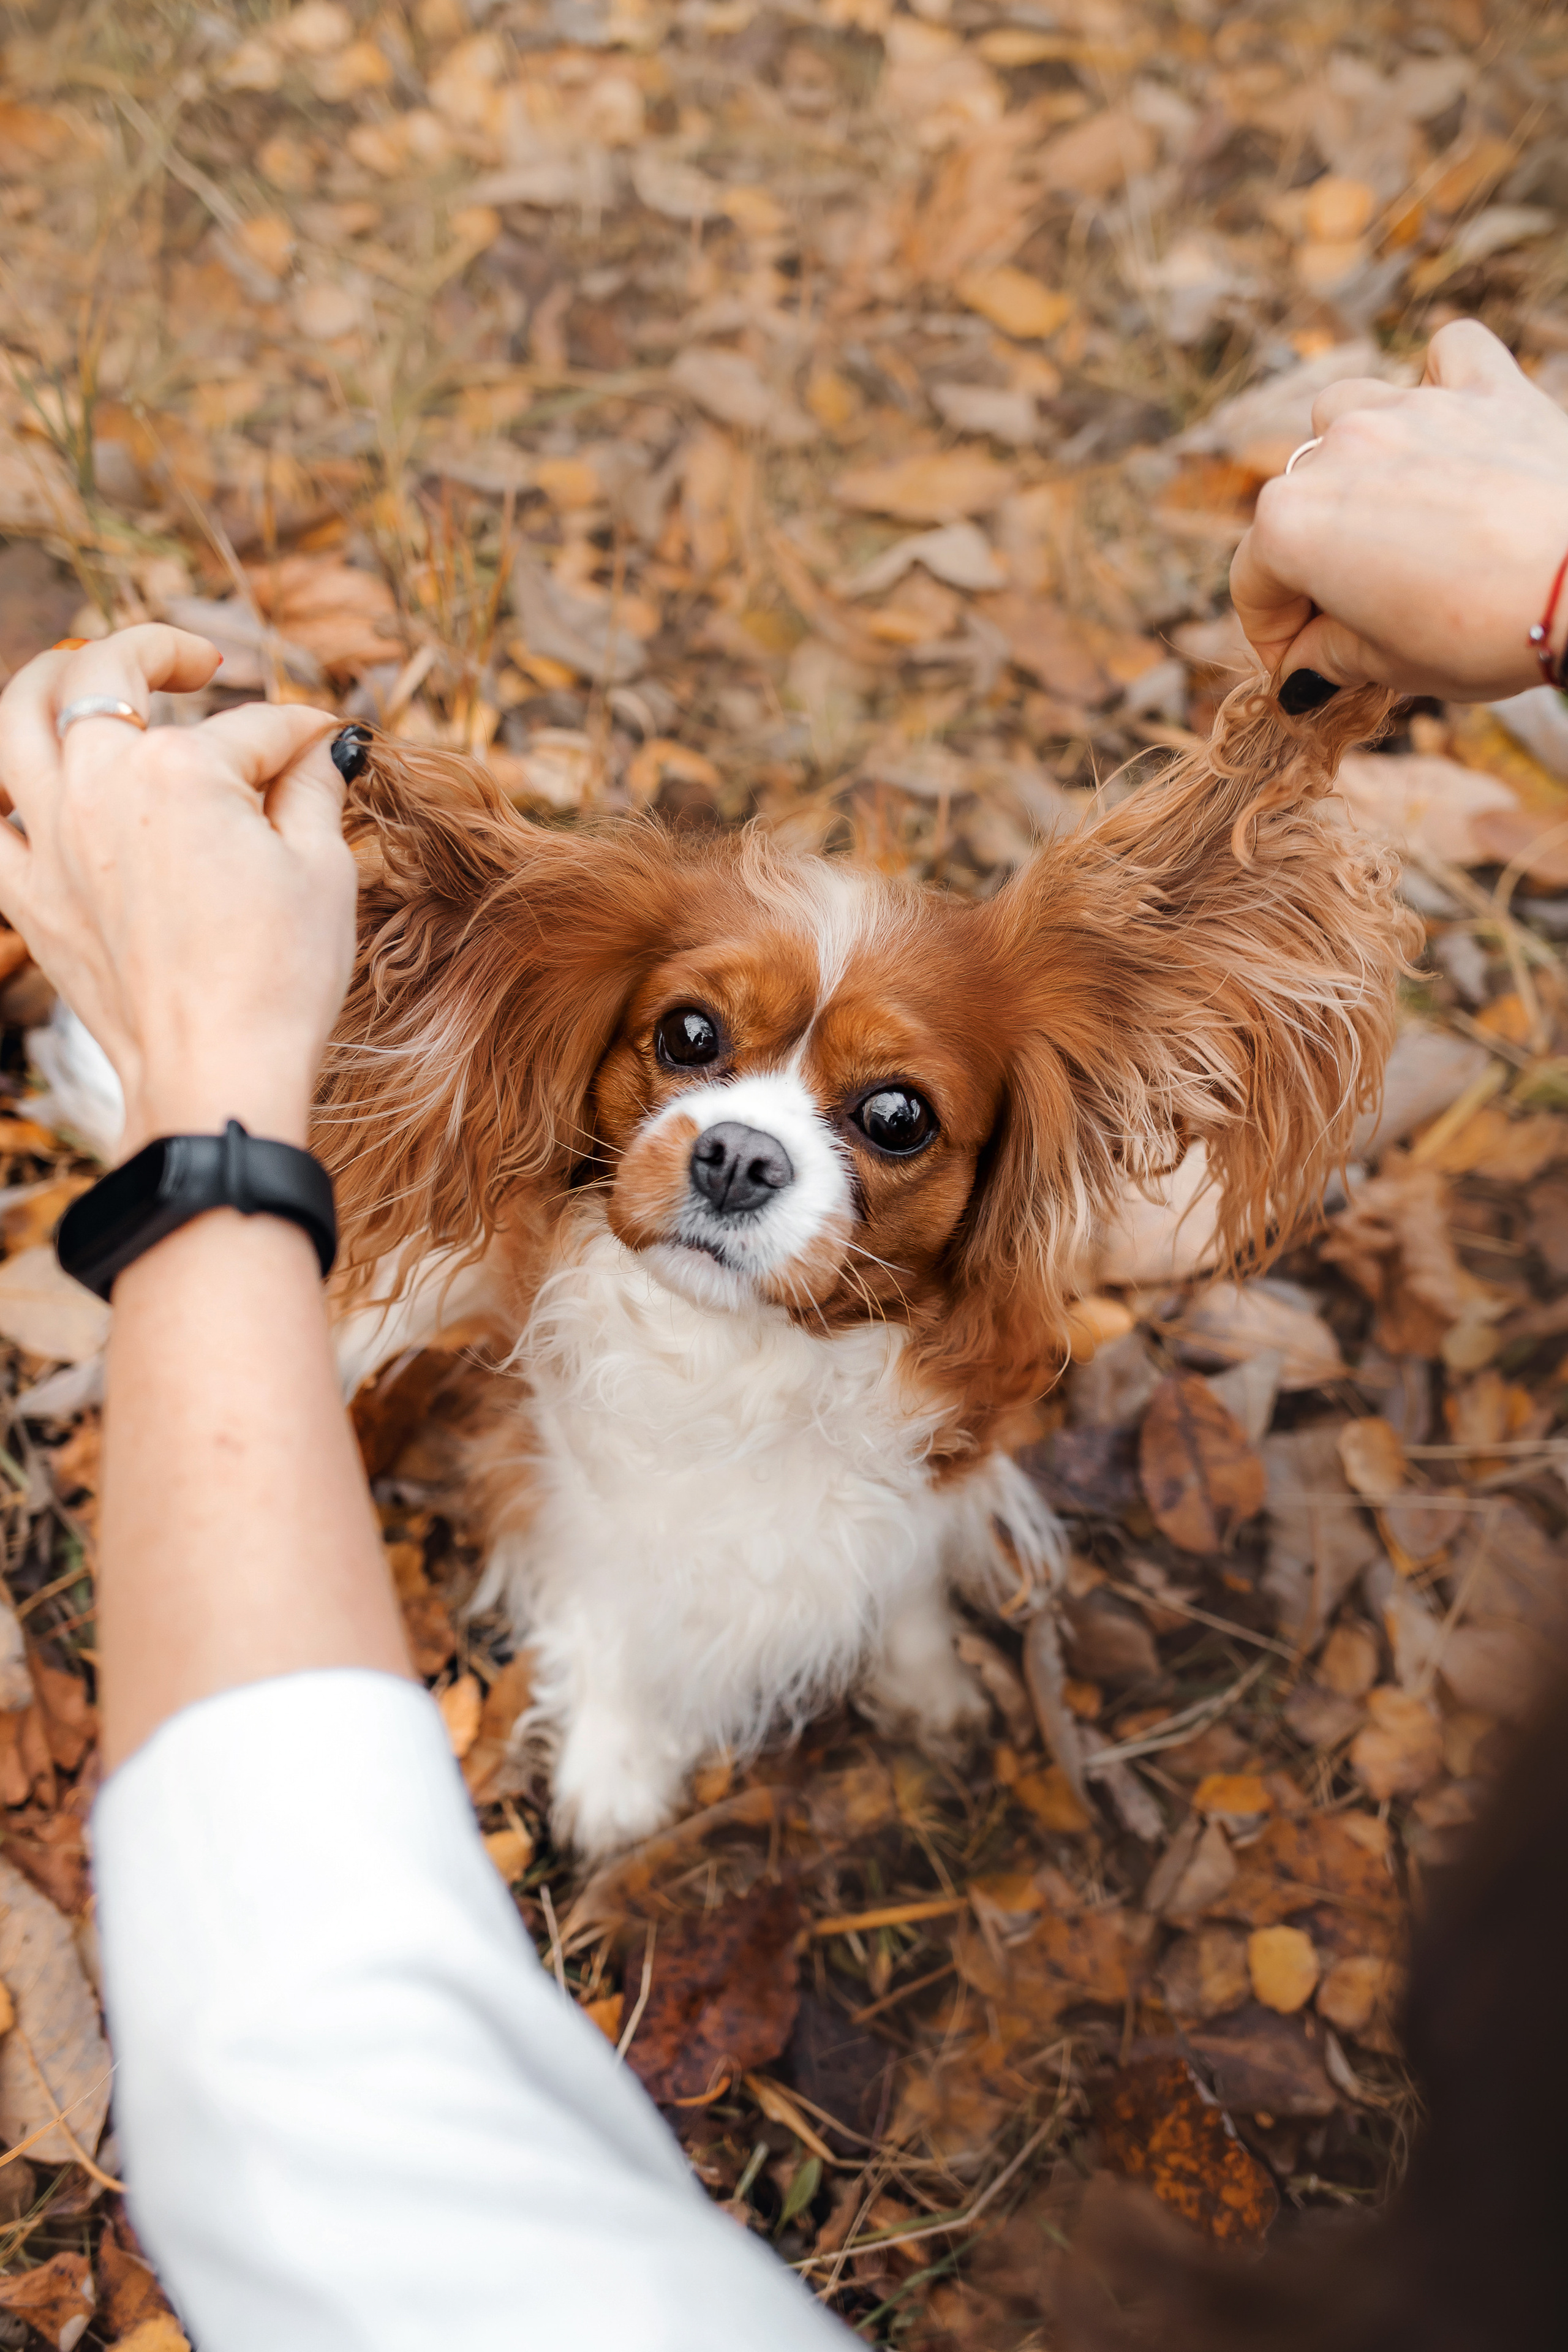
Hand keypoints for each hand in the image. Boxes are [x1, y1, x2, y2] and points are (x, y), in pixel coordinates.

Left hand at [0, 626, 354, 1156]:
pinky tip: (32, 783)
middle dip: (160, 650)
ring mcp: (50, 839)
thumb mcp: (322, 869)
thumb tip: (324, 747)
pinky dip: (2, 791)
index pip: (252, 726)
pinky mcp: (28, 896)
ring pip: (16, 718)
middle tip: (201, 663)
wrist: (216, 1071)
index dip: (300, 731)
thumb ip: (313, 789)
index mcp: (181, 770)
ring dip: (50, 678)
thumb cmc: (281, 976)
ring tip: (86, 674)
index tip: (327, 745)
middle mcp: (99, 785)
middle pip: (106, 675)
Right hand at [1230, 319, 1567, 701]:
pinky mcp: (1487, 386)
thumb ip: (1330, 658)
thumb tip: (1303, 669)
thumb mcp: (1391, 668)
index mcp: (1293, 525)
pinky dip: (1442, 380)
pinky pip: (1449, 353)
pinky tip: (1451, 420)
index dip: (1273, 634)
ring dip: (1351, 456)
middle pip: (1296, 500)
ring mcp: (1411, 407)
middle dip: (1314, 556)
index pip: (1254, 582)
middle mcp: (1339, 449)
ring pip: (1344, 411)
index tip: (1303, 664)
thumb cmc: (1484, 632)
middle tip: (1358, 611)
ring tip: (1391, 509)